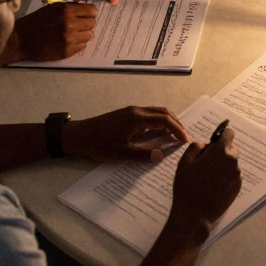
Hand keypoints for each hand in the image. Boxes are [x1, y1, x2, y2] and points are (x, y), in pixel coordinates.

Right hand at [14, 2, 96, 60]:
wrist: (22, 39)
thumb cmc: (36, 21)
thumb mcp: (52, 8)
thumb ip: (70, 7)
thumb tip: (85, 7)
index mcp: (66, 11)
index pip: (92, 11)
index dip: (89, 13)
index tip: (85, 15)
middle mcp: (69, 25)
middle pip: (92, 23)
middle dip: (86, 23)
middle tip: (77, 25)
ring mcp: (69, 39)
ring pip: (89, 35)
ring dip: (83, 34)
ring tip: (71, 33)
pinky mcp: (67, 51)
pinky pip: (83, 46)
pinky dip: (78, 43)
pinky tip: (67, 41)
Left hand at [63, 106, 189, 162]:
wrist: (79, 135)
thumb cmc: (99, 144)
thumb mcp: (121, 153)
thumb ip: (143, 154)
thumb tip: (160, 154)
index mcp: (137, 118)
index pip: (164, 120)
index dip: (178, 129)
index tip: (185, 140)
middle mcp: (136, 111)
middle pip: (163, 112)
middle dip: (176, 123)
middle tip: (183, 136)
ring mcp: (131, 111)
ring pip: (156, 111)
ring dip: (168, 121)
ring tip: (174, 135)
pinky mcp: (127, 114)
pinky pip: (149, 114)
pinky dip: (159, 121)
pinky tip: (159, 132)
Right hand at [169, 128, 241, 228]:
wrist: (195, 213)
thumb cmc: (187, 186)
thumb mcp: (185, 161)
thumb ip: (196, 146)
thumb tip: (206, 145)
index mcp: (220, 151)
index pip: (229, 133)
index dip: (222, 136)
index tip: (215, 142)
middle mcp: (232, 161)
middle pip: (231, 149)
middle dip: (221, 152)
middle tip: (207, 163)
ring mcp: (237, 175)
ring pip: (232, 163)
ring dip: (224, 165)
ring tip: (208, 178)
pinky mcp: (238, 187)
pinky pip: (233, 176)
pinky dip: (226, 177)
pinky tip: (214, 187)